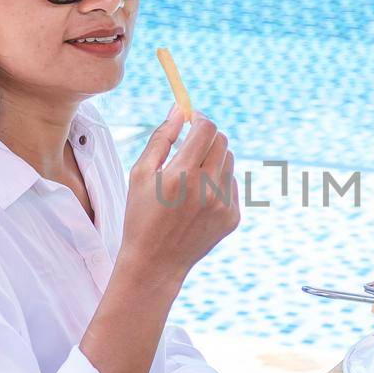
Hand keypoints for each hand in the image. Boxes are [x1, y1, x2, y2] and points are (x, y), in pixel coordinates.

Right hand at [120, 106, 238, 301]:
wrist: (155, 263)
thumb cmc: (141, 215)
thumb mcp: (140, 174)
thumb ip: (161, 137)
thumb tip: (179, 109)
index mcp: (181, 175)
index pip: (206, 128)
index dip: (199, 118)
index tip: (191, 119)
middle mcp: (207, 188)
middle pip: (222, 141)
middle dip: (207, 137)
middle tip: (191, 145)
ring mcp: (223, 205)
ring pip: (229, 162)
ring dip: (213, 160)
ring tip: (190, 178)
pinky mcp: (233, 217)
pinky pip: (231, 185)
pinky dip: (217, 184)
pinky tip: (197, 201)